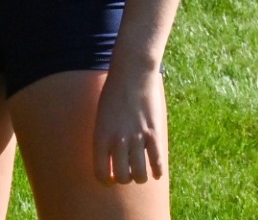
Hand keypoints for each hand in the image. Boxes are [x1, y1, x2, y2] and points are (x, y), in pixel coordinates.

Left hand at [93, 60, 167, 184]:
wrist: (131, 76)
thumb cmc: (113, 96)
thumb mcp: (101, 118)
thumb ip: (104, 139)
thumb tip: (110, 161)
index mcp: (100, 136)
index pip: (100, 172)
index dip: (106, 181)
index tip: (110, 179)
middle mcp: (117, 140)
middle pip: (122, 177)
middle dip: (124, 179)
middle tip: (127, 173)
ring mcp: (137, 138)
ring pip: (140, 174)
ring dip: (140, 177)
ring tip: (140, 173)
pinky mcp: (154, 134)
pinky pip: (157, 162)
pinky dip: (157, 172)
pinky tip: (156, 172)